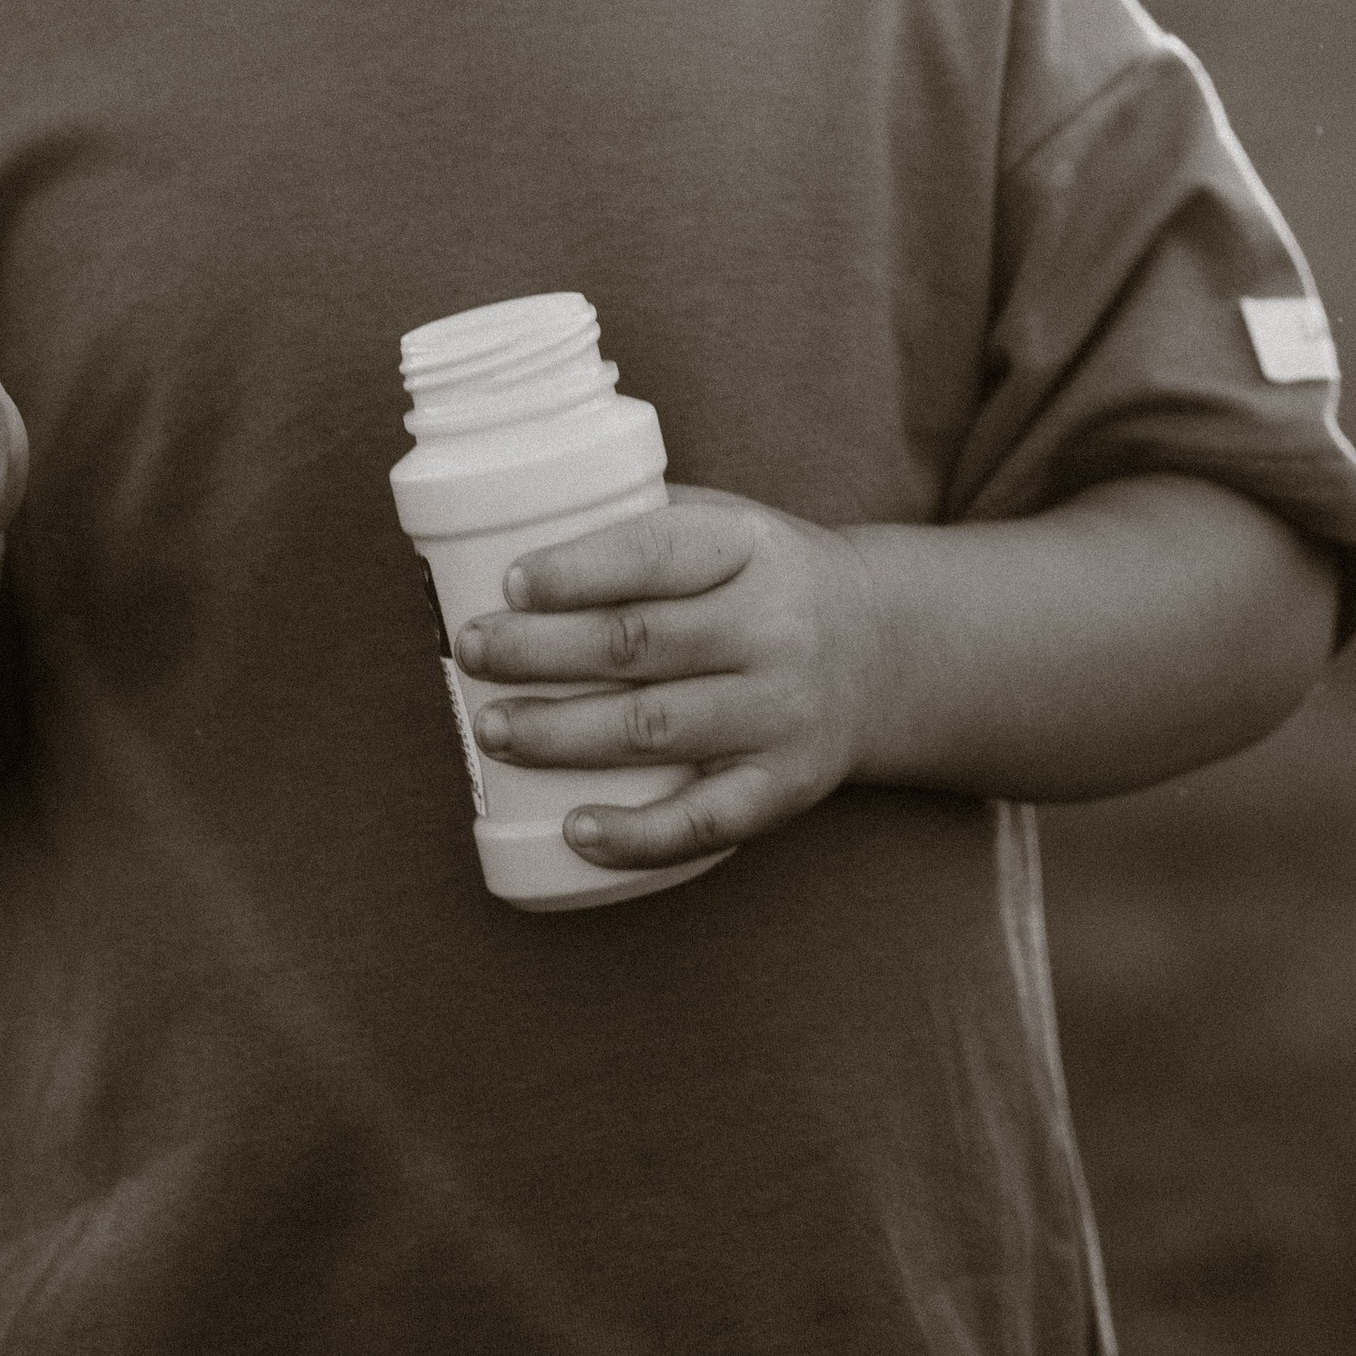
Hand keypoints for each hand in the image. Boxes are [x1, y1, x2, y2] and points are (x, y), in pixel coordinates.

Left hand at [453, 485, 883, 869]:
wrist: (883, 649)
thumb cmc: (765, 579)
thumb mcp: (728, 525)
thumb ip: (643, 523)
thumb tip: (507, 525)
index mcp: (749, 547)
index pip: (656, 551)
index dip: (577, 569)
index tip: (510, 583)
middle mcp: (773, 628)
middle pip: (640, 643)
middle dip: (541, 652)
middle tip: (471, 651)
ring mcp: (782, 712)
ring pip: (658, 729)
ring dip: (563, 735)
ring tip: (494, 729)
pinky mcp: (786, 786)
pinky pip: (706, 819)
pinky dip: (637, 831)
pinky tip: (575, 828)